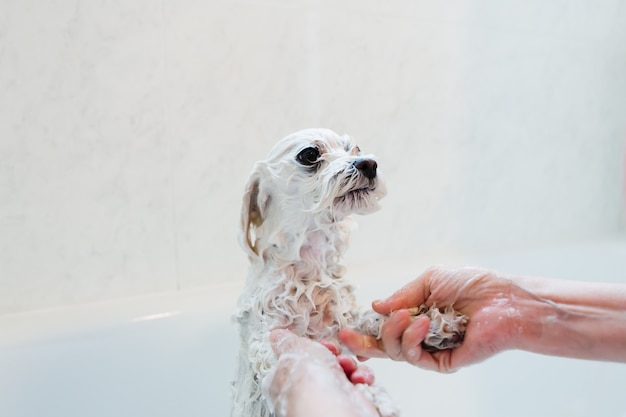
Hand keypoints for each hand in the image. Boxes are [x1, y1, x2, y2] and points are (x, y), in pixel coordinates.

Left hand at [263, 329, 378, 416]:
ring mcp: (328, 397)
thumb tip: (277, 335)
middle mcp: (305, 391)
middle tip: (333, 352)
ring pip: (342, 370)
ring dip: (349, 363)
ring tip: (347, 366)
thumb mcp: (294, 350)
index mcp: (284, 380)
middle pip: (322, 361)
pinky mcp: (349, 402)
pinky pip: (358, 382)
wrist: (337, 412)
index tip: (315, 340)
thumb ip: (286, 342)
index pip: (295, 358)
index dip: (307, 346)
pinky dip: (361, 377)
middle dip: (332, 353)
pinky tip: (358, 379)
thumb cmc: (310, 386)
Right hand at [340, 266, 523, 371]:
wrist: (504, 299)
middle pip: (382, 347)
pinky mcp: (443, 362)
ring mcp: (431, 349)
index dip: (363, 332)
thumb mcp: (430, 280)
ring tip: (409, 315)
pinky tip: (423, 322)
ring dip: (393, 332)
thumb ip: (402, 295)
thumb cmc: (473, 285)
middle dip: (363, 342)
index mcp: (416, 315)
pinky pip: (415, 357)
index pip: (384, 329)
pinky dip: (412, 339)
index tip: (343, 329)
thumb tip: (375, 307)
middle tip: (349, 334)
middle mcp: (421, 335)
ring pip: (394, 352)